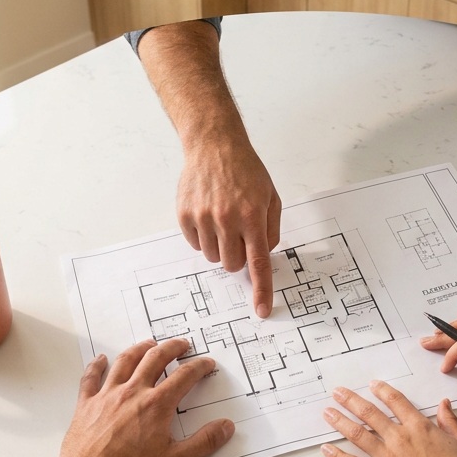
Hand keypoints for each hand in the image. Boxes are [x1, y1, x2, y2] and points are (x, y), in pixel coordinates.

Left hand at [54, 339, 233, 456]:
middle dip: (171, 347)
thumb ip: (204, 442)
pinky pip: (91, 377)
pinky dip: (96, 365)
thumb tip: (225, 427)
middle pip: (155, 358)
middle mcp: (133, 392)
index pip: (184, 376)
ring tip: (148, 344)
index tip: (205, 363)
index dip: (199, 366)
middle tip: (181, 344)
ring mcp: (108, 395)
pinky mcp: (87, 404)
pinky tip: (100, 359)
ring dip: (139, 349)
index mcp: (156, 404)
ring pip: (125, 361)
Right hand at [178, 139, 281, 317]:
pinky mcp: (185, 215)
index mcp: (253, 216)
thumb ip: (271, 229)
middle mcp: (227, 219)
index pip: (258, 263)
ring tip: (222, 221)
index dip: (261, 290)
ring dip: (219, 247)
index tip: (262, 310)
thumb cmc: (245, 171)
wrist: (214, 146)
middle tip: (239, 235)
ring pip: (212, 257)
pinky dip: (202, 237)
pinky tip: (207, 216)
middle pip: (232, 265)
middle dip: (238, 257)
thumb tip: (263, 255)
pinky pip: (194, 244)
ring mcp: (203, 217)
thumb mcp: (271, 197)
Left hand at [321, 383, 456, 456]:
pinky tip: (327, 449)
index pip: (396, 402)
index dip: (382, 391)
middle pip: (369, 413)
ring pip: (357, 434)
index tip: (372, 384)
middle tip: (337, 392)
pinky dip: (338, 456)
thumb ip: (450, 422)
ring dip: (340, 421)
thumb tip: (444, 404)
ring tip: (327, 412)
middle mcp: (399, 438)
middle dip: (351, 400)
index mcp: (419, 427)